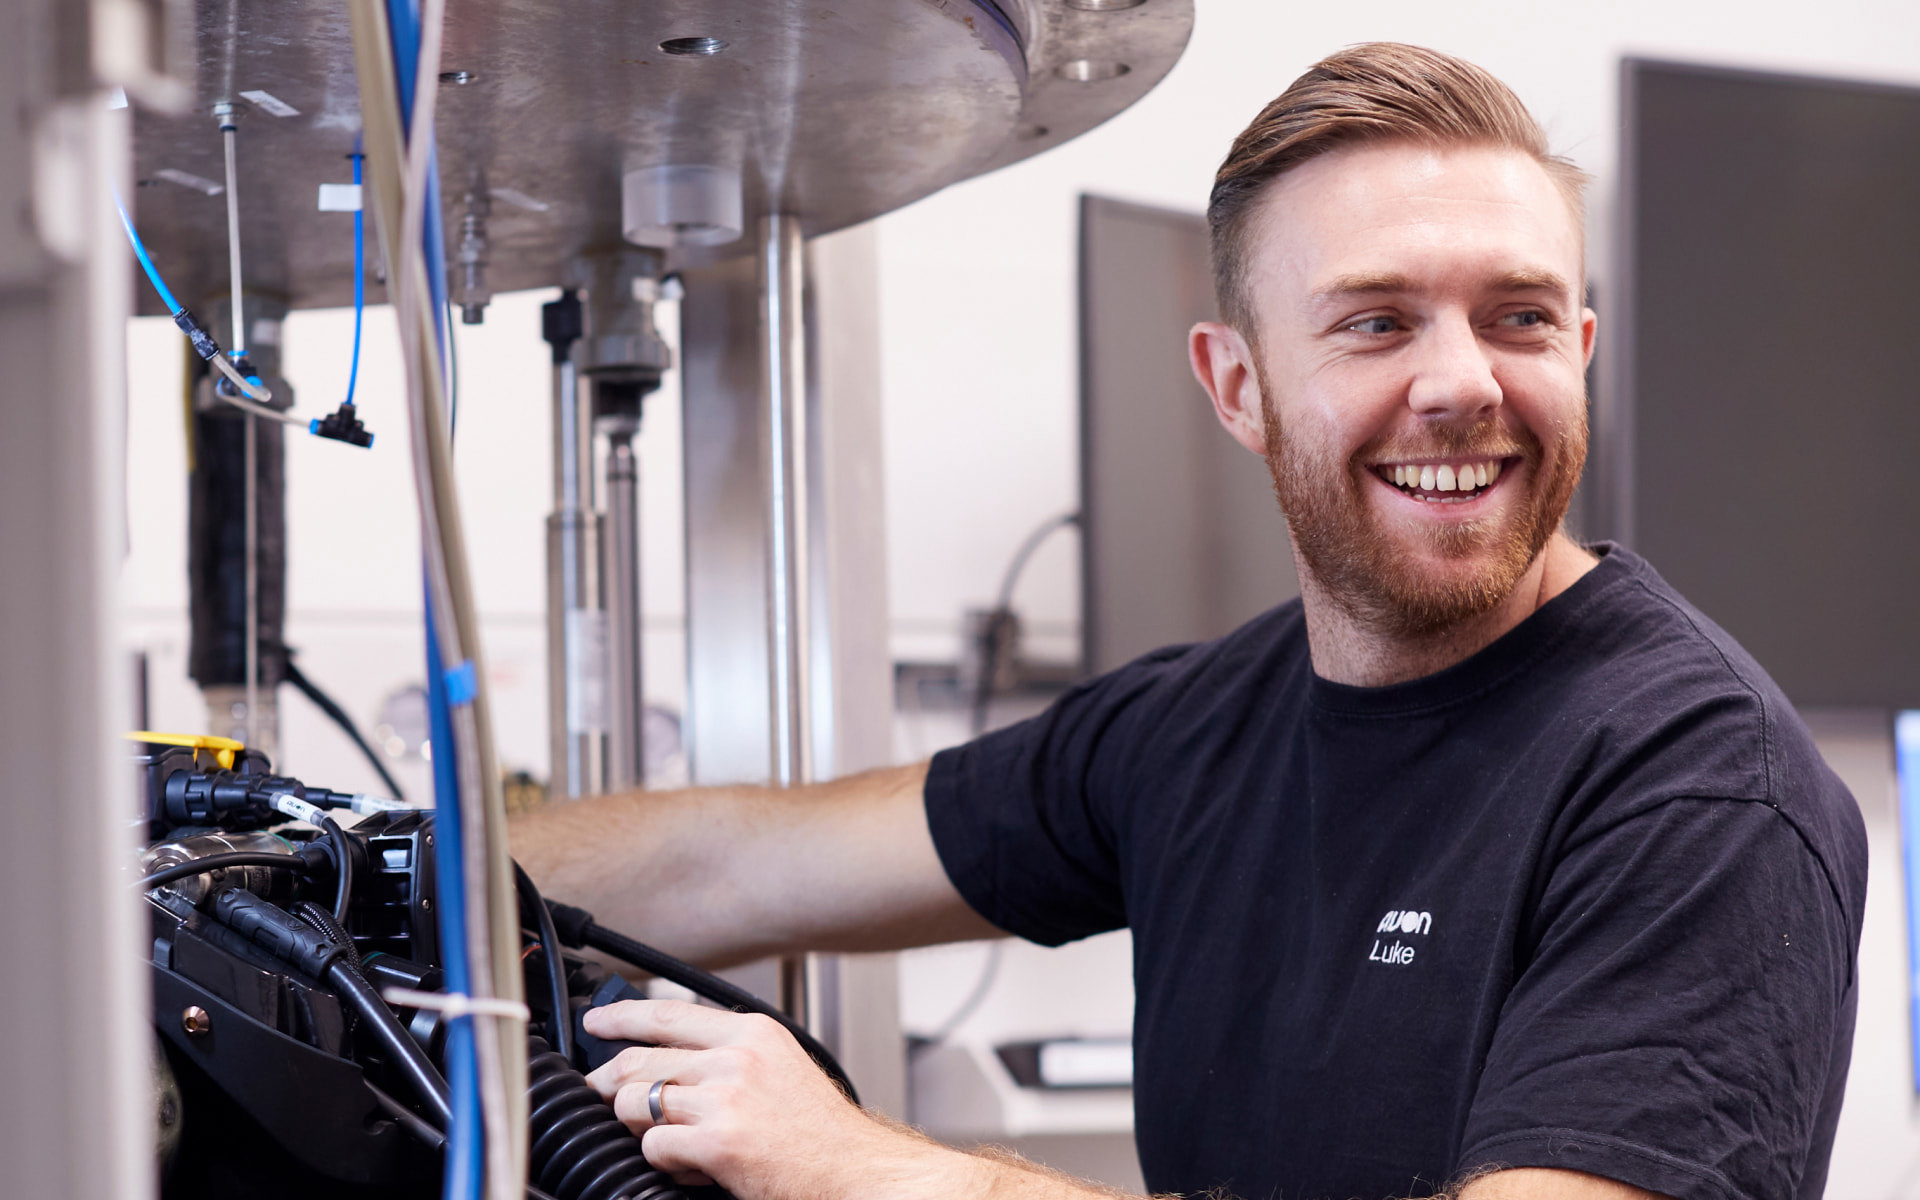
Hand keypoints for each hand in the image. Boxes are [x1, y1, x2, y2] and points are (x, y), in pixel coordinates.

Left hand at [582, 998, 966, 1199]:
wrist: (852, 1169)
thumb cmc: (819, 1130)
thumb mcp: (780, 1067)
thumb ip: (730, 1054)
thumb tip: (670, 1059)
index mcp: (752, 1033)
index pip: (668, 1013)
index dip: (622, 1016)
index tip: (597, 1021)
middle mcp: (737, 1058)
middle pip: (641, 1058)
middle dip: (606, 1080)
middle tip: (597, 1093)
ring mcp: (726, 1098)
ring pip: (637, 1102)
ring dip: (636, 1127)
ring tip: (662, 1139)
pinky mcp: (719, 1141)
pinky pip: (655, 1147)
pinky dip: (663, 1162)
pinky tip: (690, 1167)